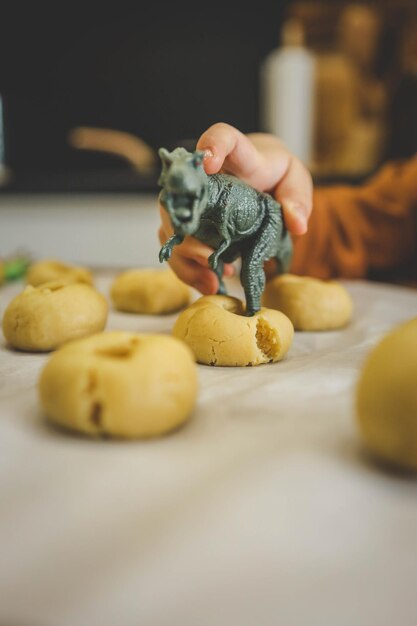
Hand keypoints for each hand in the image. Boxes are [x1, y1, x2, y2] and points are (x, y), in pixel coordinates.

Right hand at [158, 122, 312, 293]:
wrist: (259, 184)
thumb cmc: (274, 176)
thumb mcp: (294, 181)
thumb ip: (298, 198)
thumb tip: (296, 225)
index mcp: (237, 157)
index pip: (221, 137)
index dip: (212, 146)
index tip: (209, 162)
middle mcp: (205, 177)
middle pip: (181, 195)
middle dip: (187, 229)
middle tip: (209, 256)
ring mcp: (193, 203)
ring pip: (171, 226)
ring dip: (187, 257)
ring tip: (212, 279)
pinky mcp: (188, 227)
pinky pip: (177, 249)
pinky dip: (190, 270)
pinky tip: (209, 283)